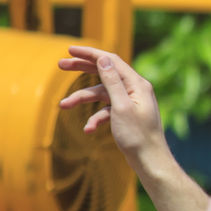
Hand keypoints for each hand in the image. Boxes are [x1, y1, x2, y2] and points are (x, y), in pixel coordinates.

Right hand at [58, 46, 167, 162]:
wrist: (149, 161)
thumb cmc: (138, 135)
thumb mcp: (121, 106)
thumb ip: (112, 82)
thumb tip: (104, 59)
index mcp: (137, 84)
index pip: (111, 60)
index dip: (90, 53)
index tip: (69, 49)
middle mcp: (134, 90)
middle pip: (104, 73)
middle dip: (82, 69)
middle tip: (60, 64)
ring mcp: (130, 102)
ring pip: (101, 94)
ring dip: (82, 99)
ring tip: (63, 105)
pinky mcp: (125, 115)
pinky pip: (105, 111)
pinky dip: (95, 118)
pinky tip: (89, 130)